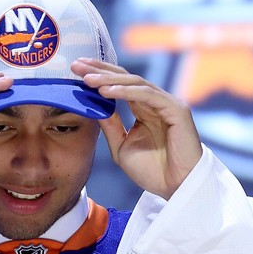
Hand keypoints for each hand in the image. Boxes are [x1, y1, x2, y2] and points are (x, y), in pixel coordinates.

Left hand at [72, 58, 202, 199]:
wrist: (176, 188)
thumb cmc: (152, 171)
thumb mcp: (121, 147)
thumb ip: (110, 126)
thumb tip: (92, 106)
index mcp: (144, 109)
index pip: (119, 85)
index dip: (98, 75)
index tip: (75, 71)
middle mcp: (155, 102)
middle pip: (125, 78)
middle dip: (99, 70)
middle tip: (76, 65)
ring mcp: (167, 104)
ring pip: (135, 83)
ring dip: (109, 79)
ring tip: (88, 79)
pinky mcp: (176, 109)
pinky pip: (147, 94)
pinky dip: (126, 91)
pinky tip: (107, 91)